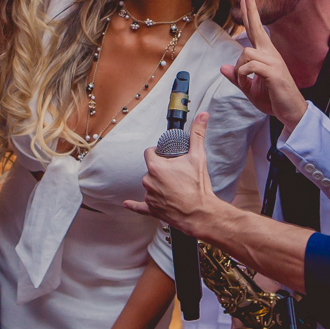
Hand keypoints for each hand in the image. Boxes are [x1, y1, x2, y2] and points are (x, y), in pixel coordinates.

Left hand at [124, 112, 219, 237]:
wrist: (200, 213)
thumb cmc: (198, 186)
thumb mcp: (198, 156)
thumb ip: (198, 134)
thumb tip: (202, 116)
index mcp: (156, 166)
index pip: (149, 152)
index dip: (158, 152)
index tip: (167, 155)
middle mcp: (148, 181)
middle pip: (151, 169)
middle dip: (161, 169)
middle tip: (177, 173)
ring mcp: (149, 196)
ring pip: (150, 185)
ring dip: (159, 184)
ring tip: (175, 187)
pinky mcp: (152, 209)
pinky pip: (140, 206)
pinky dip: (135, 205)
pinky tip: (127, 204)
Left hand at [220, 0, 307, 130]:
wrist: (291, 112)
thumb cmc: (273, 98)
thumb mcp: (250, 88)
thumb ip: (237, 77)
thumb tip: (223, 67)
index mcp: (266, 54)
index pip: (255, 30)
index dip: (250, 14)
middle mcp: (270, 54)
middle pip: (257, 28)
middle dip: (251, 10)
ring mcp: (273, 61)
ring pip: (246, 53)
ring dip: (240, 69)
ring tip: (246, 83)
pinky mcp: (274, 72)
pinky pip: (250, 66)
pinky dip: (244, 75)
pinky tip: (249, 83)